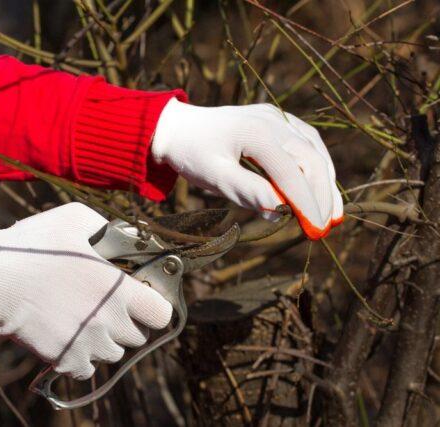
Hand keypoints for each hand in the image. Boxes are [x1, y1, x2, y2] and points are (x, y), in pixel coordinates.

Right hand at [0, 203, 171, 379]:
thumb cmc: (34, 246)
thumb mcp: (75, 219)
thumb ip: (110, 228)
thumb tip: (130, 236)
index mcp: (119, 290)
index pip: (161, 314)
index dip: (154, 306)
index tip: (140, 297)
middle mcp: (109, 322)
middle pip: (138, 336)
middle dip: (127, 321)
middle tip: (106, 304)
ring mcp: (88, 344)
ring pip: (113, 353)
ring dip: (105, 339)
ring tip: (84, 317)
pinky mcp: (66, 359)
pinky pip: (88, 368)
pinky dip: (82, 356)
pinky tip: (69, 334)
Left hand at [152, 98, 342, 238]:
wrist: (176, 128)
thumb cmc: (191, 154)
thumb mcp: (213, 176)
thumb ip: (246, 190)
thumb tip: (279, 210)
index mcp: (256, 132)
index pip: (291, 173)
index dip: (306, 203)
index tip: (315, 230)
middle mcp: (273, 120)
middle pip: (311, 159)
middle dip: (322, 195)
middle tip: (325, 227)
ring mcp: (276, 116)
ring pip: (314, 149)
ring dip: (326, 181)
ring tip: (333, 213)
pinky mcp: (276, 119)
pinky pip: (306, 141)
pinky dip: (317, 165)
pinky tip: (322, 185)